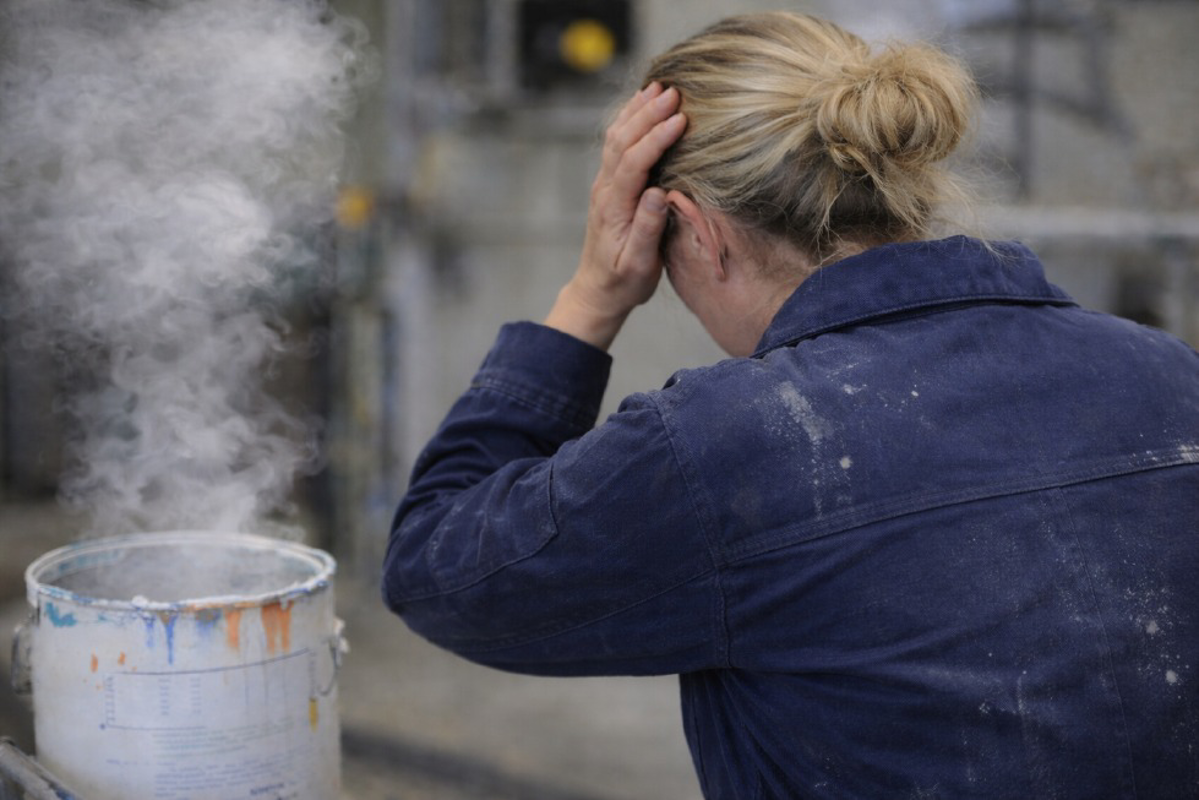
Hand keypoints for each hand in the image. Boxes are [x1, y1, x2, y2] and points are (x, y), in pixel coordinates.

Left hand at [544, 83, 686, 349]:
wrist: (598, 290)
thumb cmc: (623, 281)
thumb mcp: (639, 264)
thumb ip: (647, 228)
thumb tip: (658, 193)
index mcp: (614, 207)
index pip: (633, 162)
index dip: (655, 139)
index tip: (679, 120)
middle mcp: (605, 190)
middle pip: (622, 141)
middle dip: (647, 114)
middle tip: (673, 91)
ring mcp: (604, 185)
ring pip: (616, 138)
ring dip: (636, 111)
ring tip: (658, 87)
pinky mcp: (609, 185)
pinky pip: (616, 145)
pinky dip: (629, 121)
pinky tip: (641, 107)